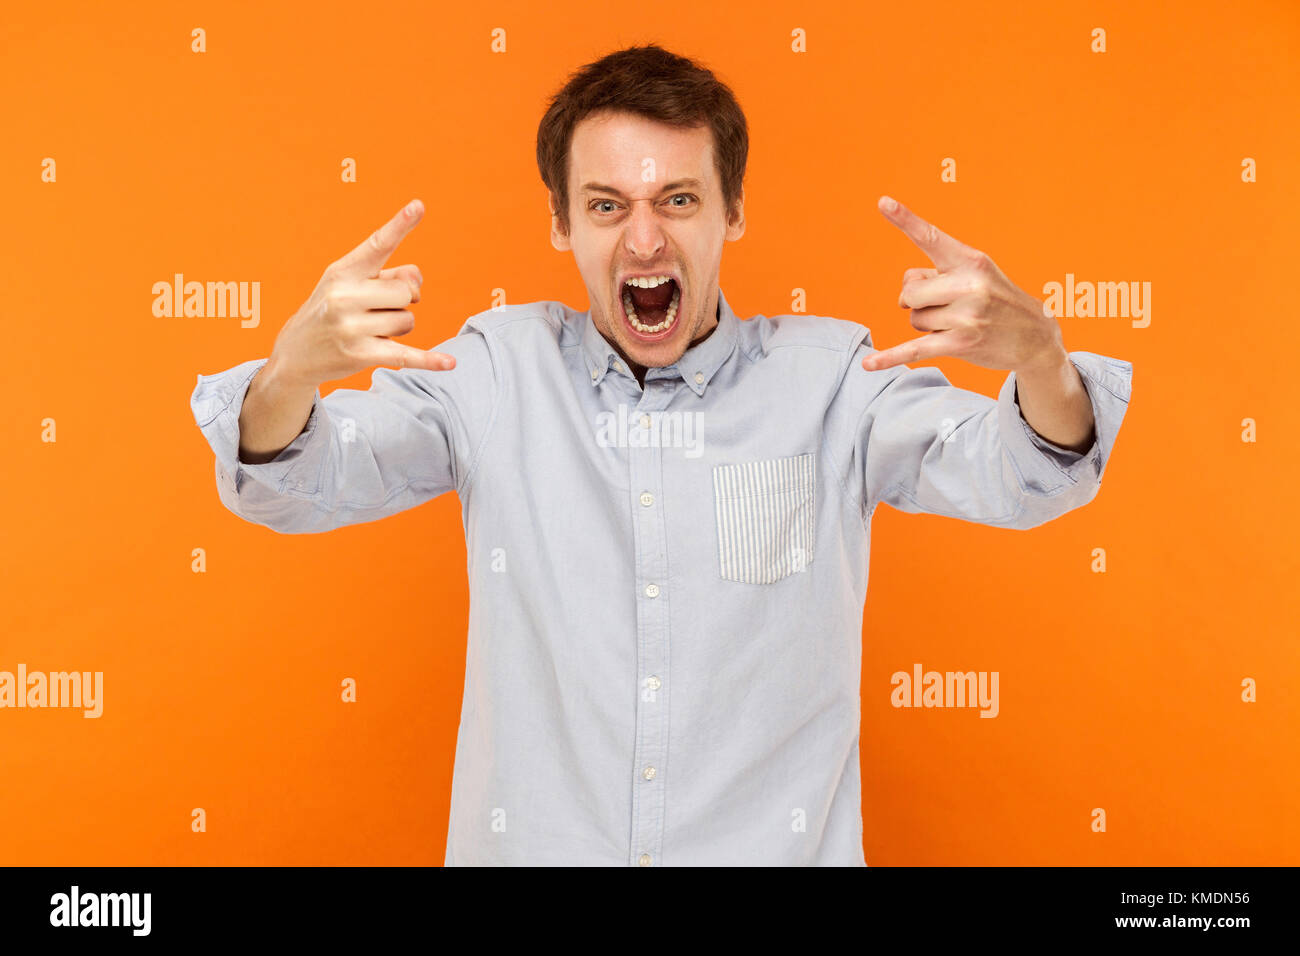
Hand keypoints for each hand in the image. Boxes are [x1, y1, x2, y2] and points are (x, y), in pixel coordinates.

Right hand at [266, 199, 455, 388]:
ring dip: (399, 326)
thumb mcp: (350, 283)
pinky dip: (429, 360)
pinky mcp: (361, 355)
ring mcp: (351, 327)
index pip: (377, 245)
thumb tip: (418, 283)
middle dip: (402, 301)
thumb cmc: (332, 309)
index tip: (418, 206)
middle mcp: (344, 296)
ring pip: (408, 320)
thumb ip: (389, 275)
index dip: (400, 225)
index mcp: (343, 271)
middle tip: (379, 309)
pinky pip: (406, 355)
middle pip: (406, 292)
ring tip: (372, 329)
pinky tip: (450, 364)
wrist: (296, 353)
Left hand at [862, 196, 1066, 374]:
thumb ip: (934, 277)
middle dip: (918, 301)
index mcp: (970, 260)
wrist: (1035, 336)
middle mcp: (969, 285)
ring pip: (914, 320)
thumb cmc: (996, 300)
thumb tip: (902, 299)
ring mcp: (966, 316)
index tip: (882, 202)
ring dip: (928, 325)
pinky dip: (889, 358)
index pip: (930, 238)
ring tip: (958, 323)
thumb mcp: (974, 276)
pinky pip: (913, 350)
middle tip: (946, 305)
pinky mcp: (960, 344)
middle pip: (909, 292)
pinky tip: (868, 364)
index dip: (905, 219)